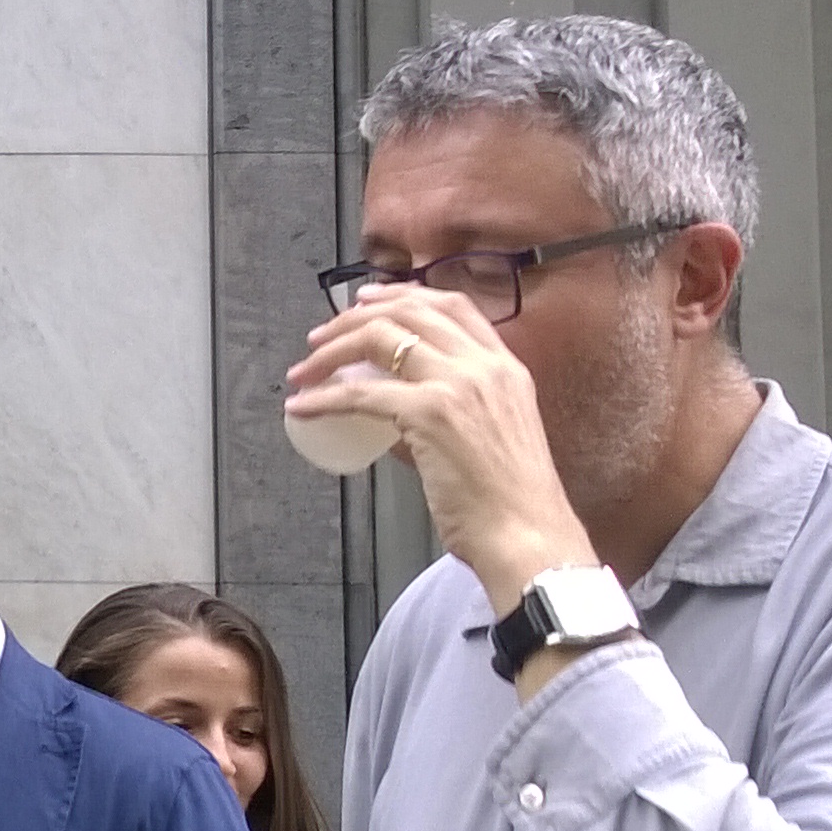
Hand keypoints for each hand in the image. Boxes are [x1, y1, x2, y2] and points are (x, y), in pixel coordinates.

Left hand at [284, 288, 597, 608]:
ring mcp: (458, 386)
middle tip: (321, 336)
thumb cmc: (509, 501)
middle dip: (355, 317)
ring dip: (332, 351)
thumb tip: (392, 418)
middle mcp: (485, 366)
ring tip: (306, 369)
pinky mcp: (430, 415)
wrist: (529, 535)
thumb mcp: (489, 437)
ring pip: (381, 339)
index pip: (453, 305)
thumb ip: (447, 417)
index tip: (367, 301)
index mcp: (506, 367)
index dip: (403, 295)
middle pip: (410, 312)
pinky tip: (303, 407)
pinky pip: (360, 394)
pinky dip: (323, 398)